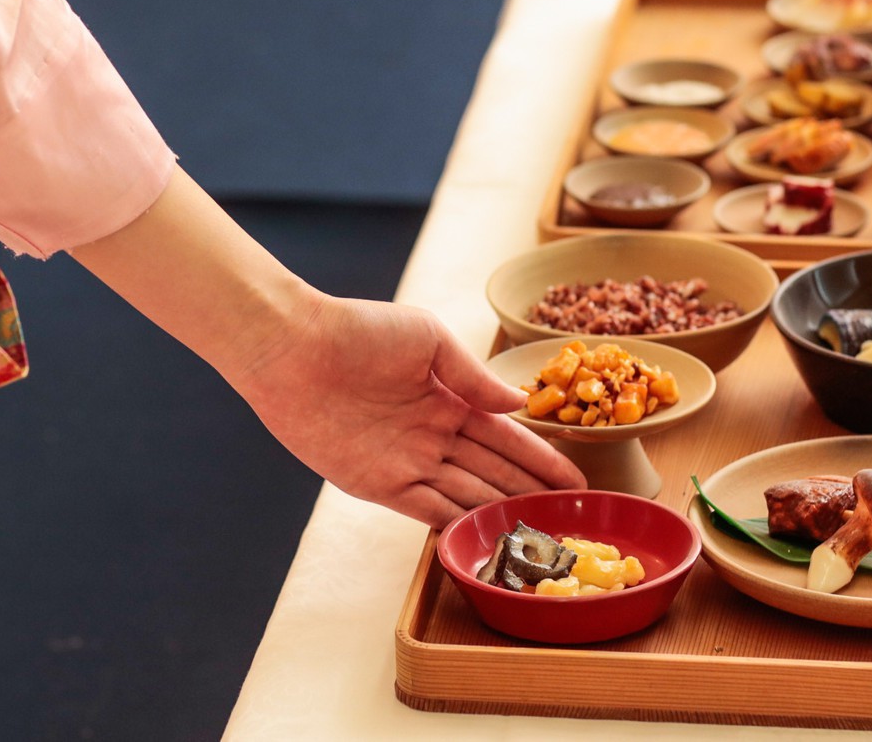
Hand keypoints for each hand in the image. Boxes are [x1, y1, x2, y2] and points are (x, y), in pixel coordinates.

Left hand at [228, 292, 584, 527]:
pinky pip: (425, 511)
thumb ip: (473, 376)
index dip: (543, 459)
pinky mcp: (377, 484)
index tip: (578, 481)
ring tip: (540, 540)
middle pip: (493, 473)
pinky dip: (455, 526)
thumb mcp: (429, 339)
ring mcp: (407, 462)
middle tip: (571, 522)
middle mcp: (434, 435)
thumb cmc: (360, 330)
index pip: (508, 436)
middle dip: (530, 495)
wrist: (294, 348)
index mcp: (450, 398)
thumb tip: (520, 403)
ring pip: (466, 496)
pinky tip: (486, 540)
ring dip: (500, 515)